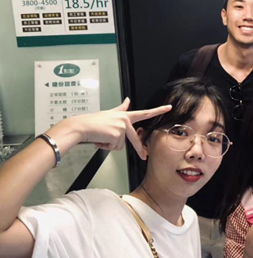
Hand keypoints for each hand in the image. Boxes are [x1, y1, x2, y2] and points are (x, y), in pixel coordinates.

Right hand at [49, 98, 170, 159]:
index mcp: (124, 115)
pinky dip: (105, 146)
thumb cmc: (92, 122)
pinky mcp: (117, 135)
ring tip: (101, 137)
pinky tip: (99, 139)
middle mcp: (125, 120)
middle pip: (135, 139)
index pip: (144, 113)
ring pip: (120, 145)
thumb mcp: (109, 114)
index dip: (157, 110)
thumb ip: (121, 108)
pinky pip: (114, 148)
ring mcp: (122, 127)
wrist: (80, 127)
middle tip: (144, 157)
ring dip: (109, 145)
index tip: (169, 108)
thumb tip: (128, 100)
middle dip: (139, 150)